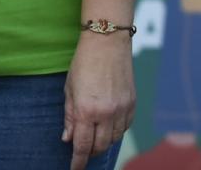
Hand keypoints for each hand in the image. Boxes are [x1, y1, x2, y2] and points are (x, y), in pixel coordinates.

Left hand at [63, 33, 135, 169]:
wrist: (108, 43)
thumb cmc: (83, 63)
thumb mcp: (69, 88)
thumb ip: (68, 116)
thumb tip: (67, 138)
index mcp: (85, 109)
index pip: (81, 144)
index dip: (78, 160)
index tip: (74, 169)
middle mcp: (105, 113)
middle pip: (99, 146)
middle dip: (90, 152)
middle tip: (83, 151)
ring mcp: (121, 110)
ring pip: (113, 139)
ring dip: (103, 142)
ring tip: (94, 137)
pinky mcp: (132, 105)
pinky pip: (125, 127)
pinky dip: (116, 131)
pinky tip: (108, 126)